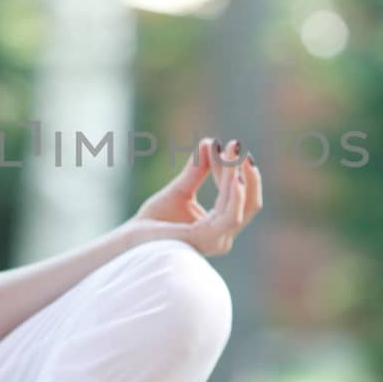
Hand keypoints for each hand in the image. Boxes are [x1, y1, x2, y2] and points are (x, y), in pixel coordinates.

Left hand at [131, 136, 261, 256]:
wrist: (132, 237)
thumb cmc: (155, 219)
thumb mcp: (181, 189)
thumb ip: (197, 170)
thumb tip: (211, 142)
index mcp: (219, 226)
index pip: (237, 195)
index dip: (232, 170)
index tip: (224, 145)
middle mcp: (223, 236)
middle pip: (250, 203)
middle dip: (248, 174)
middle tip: (237, 146)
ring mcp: (217, 239)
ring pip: (242, 206)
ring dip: (238, 177)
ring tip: (233, 152)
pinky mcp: (207, 239)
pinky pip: (231, 216)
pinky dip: (236, 196)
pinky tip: (235, 177)